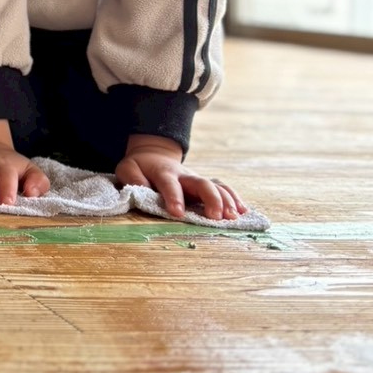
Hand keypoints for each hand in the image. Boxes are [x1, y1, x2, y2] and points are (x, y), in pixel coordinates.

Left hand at [116, 135, 246, 220]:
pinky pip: (223, 189)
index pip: (170, 184)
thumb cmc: (140, 166)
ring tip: (233, 218)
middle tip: (215, 217)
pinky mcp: (206, 184)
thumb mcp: (127, 168)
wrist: (154, 155)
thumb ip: (132, 178)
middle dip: (211, 199)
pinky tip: (244, 212)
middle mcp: (185, 175)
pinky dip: (234, 199)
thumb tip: (140, 189)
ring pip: (216, 186)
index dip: (174, 198)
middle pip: (201, 183)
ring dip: (226, 201)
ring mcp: (198, 179)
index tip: (178, 213)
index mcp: (164, 172)